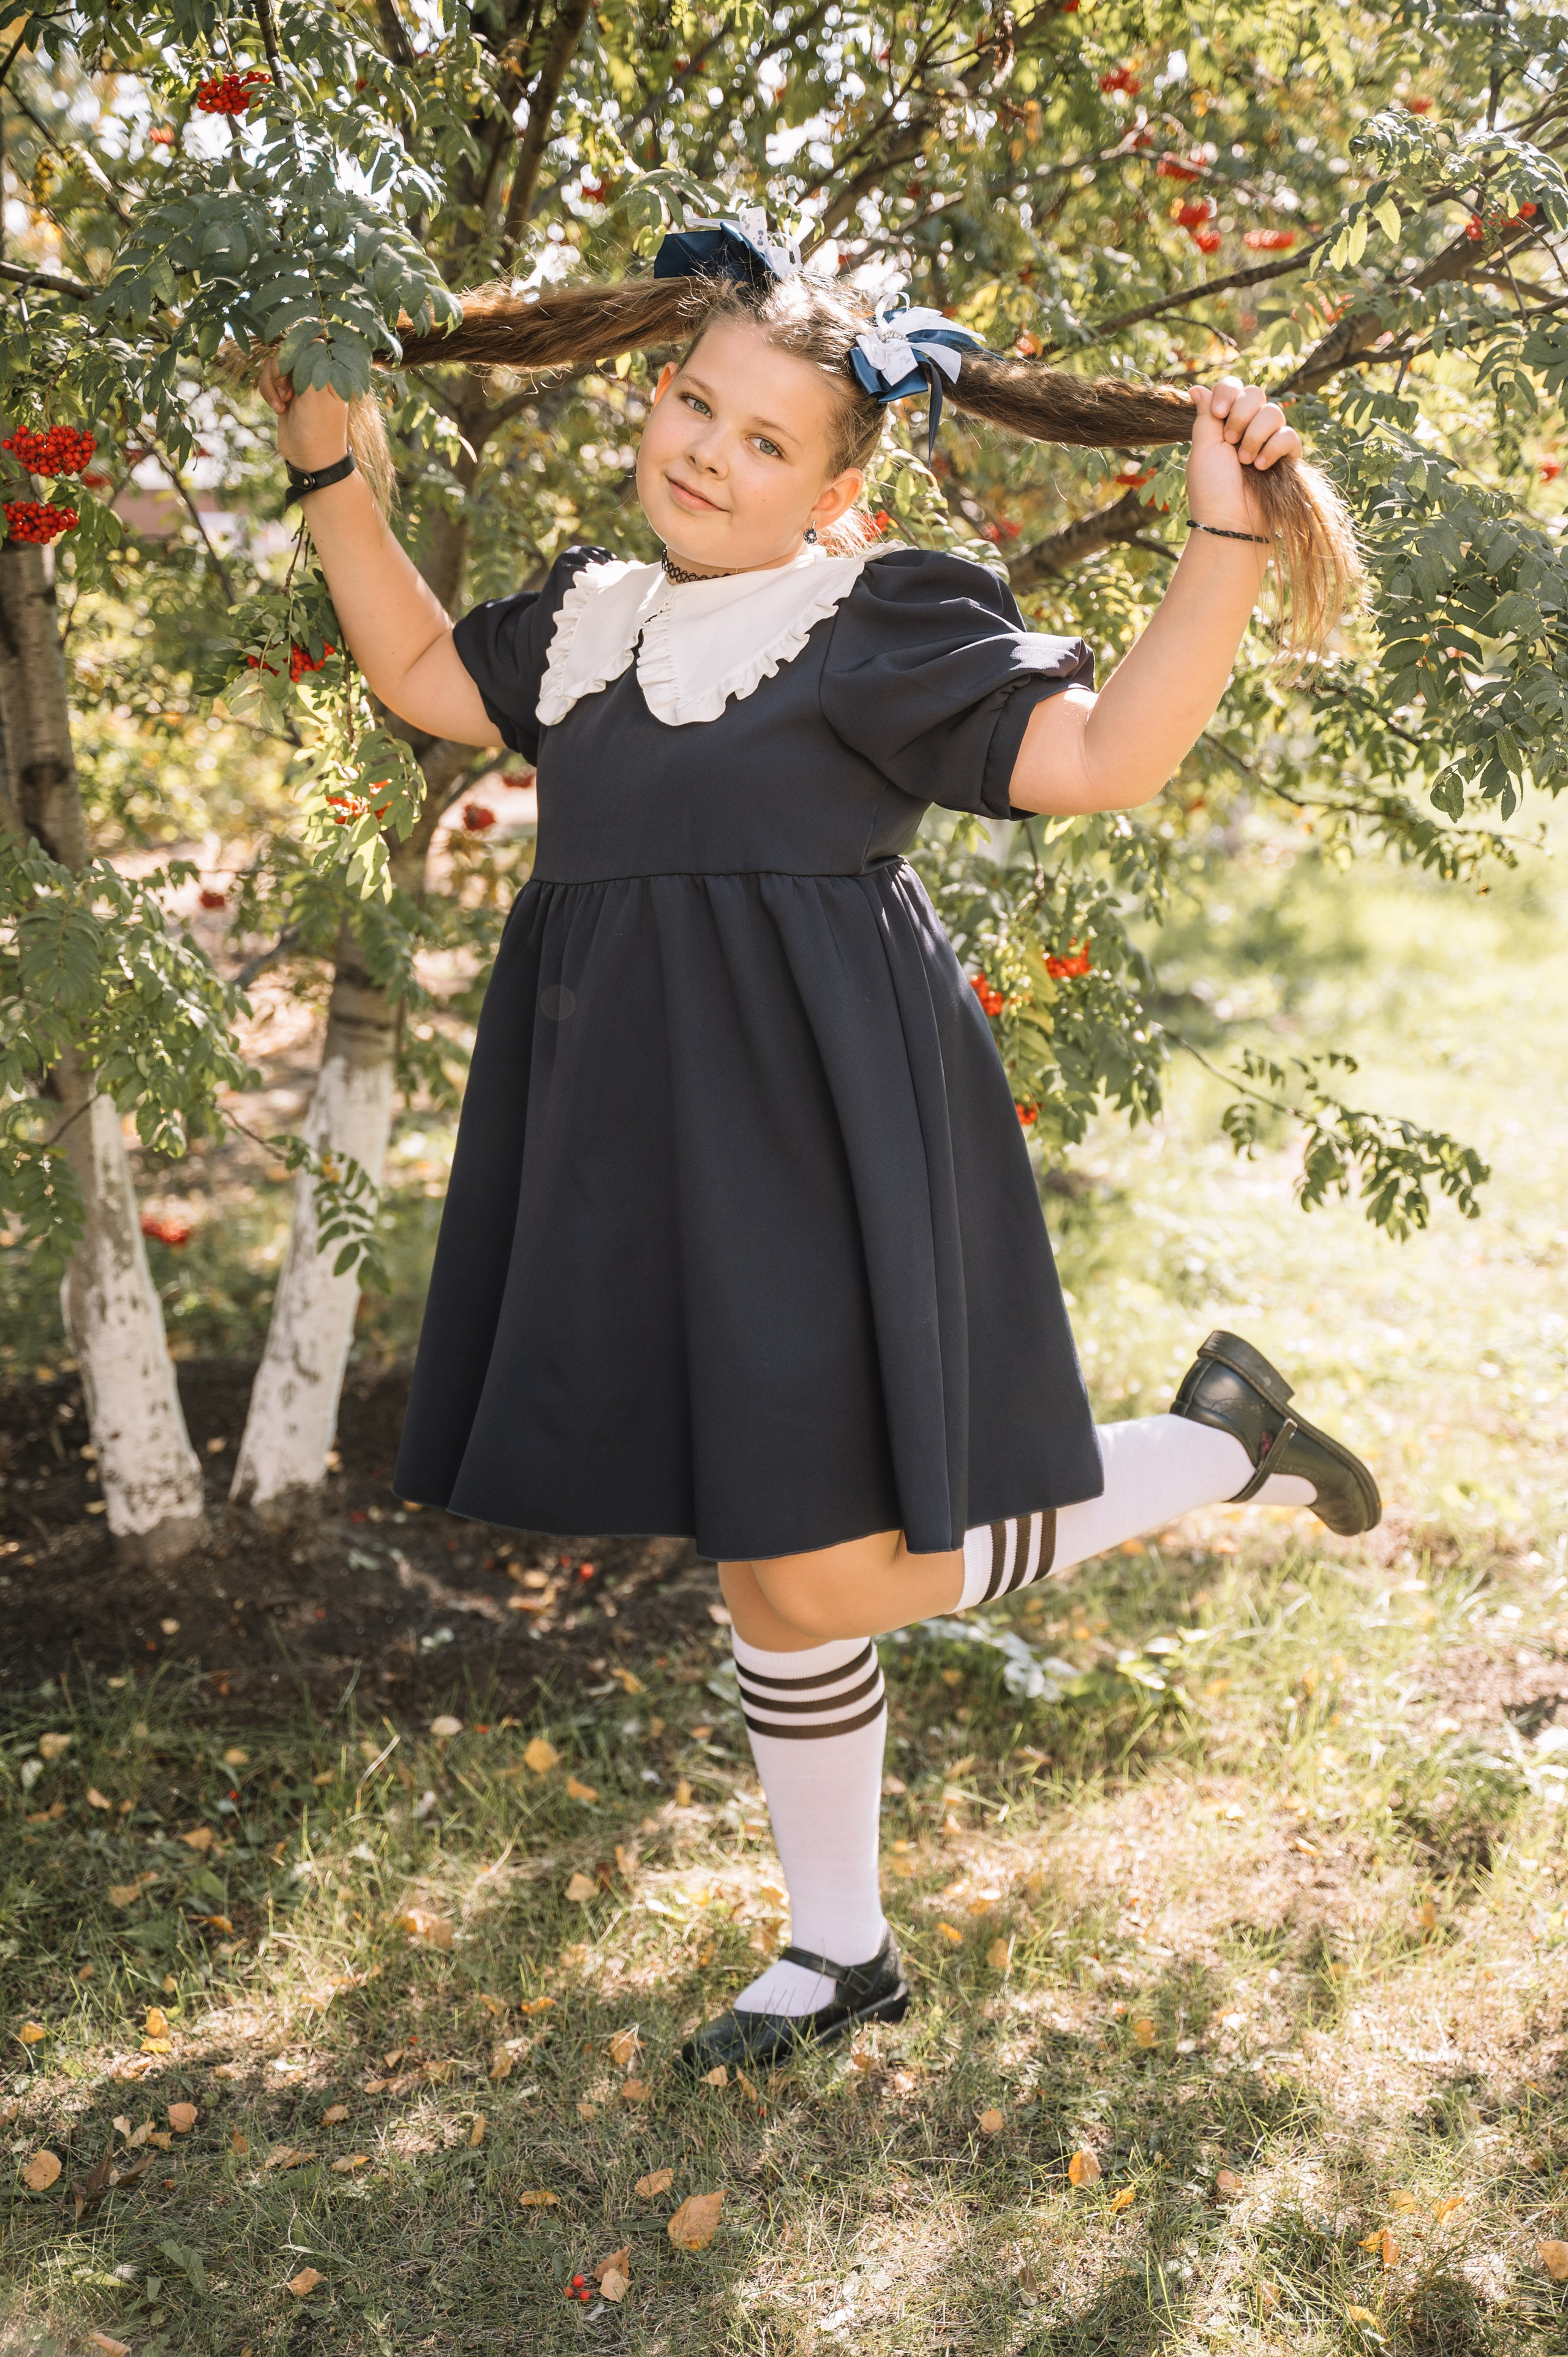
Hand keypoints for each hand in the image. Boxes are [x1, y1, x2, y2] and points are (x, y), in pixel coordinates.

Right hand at [258, 351, 349, 473]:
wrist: (309, 459)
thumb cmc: (319, 430)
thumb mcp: (316, 397)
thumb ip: (312, 365)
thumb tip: (316, 335)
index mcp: (330, 370)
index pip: (309, 341)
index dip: (294, 352)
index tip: (293, 373)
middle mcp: (315, 371)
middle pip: (287, 350)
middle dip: (279, 372)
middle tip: (287, 395)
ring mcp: (300, 380)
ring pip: (274, 364)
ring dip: (271, 384)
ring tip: (282, 405)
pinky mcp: (286, 390)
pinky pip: (268, 378)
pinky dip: (268, 392)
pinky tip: (278, 409)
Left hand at [1186, 376, 1299, 534]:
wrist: (1231, 521)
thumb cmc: (1211, 488)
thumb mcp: (1203, 447)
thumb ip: (1205, 415)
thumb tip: (1196, 388)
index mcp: (1225, 422)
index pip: (1233, 387)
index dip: (1228, 393)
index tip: (1220, 415)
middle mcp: (1248, 427)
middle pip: (1256, 393)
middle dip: (1241, 416)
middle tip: (1231, 443)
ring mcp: (1269, 440)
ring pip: (1273, 412)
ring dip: (1255, 436)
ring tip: (1245, 462)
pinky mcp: (1288, 456)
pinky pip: (1289, 435)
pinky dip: (1273, 448)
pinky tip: (1261, 467)